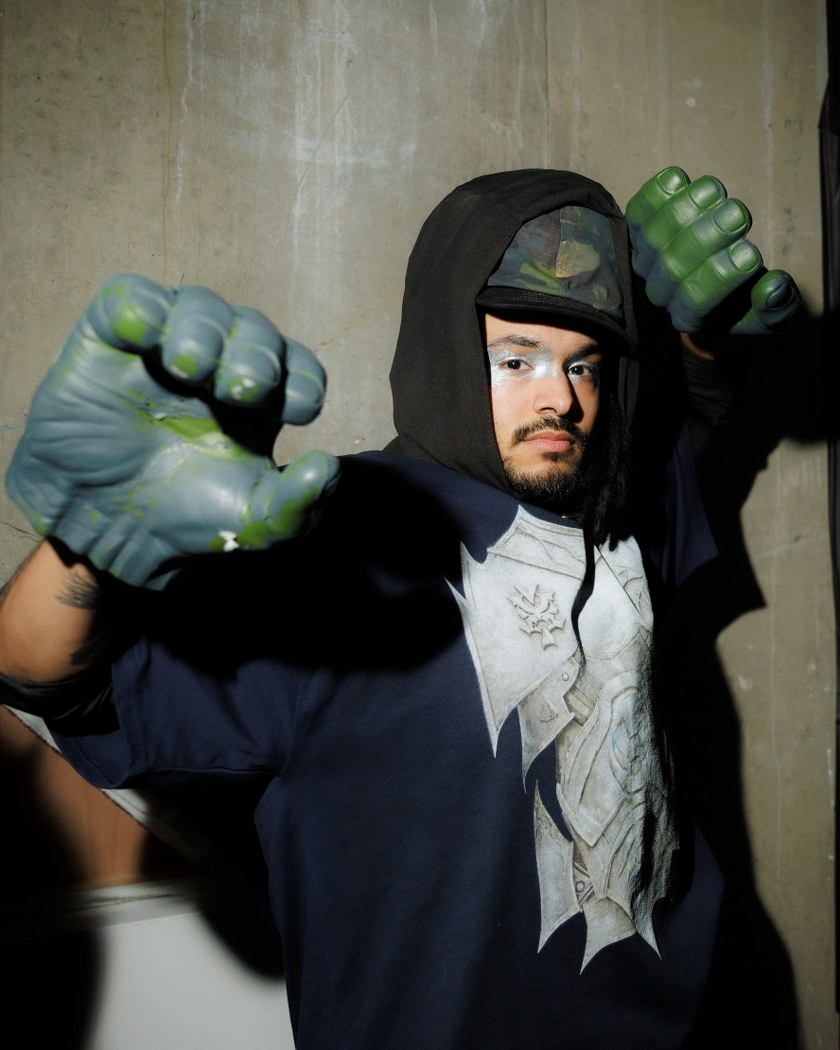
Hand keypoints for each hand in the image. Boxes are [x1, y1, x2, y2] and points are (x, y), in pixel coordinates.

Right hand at [6, 275, 338, 587]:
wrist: (105, 533)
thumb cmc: (184, 520)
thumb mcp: (250, 527)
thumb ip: (295, 504)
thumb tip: (327, 467)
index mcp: (259, 402)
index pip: (295, 365)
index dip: (303, 376)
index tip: (297, 411)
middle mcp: (217, 368)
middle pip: (253, 329)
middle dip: (257, 353)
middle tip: (242, 389)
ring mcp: (163, 349)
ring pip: (197, 304)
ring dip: (205, 329)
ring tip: (191, 368)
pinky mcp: (109, 342)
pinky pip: (128, 299)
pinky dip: (140, 305)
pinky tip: (145, 335)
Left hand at [626, 166, 799, 334]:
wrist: (721, 276)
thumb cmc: (747, 295)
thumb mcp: (772, 310)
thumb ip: (778, 307)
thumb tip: (775, 289)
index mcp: (691, 316)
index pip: (695, 301)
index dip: (720, 278)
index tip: (750, 254)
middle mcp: (662, 291)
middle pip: (674, 266)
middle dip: (706, 237)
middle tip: (737, 215)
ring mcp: (648, 260)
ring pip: (654, 237)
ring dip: (683, 210)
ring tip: (715, 192)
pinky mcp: (641, 231)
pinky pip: (638, 214)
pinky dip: (655, 195)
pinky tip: (678, 180)